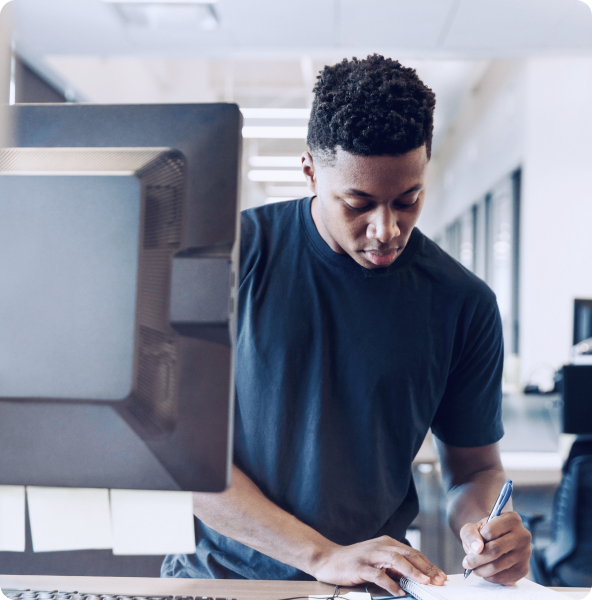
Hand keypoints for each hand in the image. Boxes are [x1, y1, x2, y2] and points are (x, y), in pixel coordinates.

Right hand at [312, 535, 446, 597]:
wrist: (328, 558)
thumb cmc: (354, 561)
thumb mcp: (377, 560)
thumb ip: (394, 566)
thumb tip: (414, 577)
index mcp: (386, 543)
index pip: (412, 552)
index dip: (428, 564)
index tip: (440, 576)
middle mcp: (380, 546)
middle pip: (408, 554)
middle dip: (425, 567)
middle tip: (438, 580)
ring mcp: (370, 555)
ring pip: (395, 560)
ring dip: (412, 571)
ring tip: (424, 582)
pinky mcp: (360, 566)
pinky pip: (378, 574)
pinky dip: (390, 583)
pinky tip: (398, 591)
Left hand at [460, 512, 530, 584]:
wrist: (495, 540)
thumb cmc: (483, 532)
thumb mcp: (472, 527)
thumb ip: (470, 534)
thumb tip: (477, 549)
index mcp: (512, 519)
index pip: (489, 532)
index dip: (477, 539)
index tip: (473, 543)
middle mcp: (523, 535)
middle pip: (494, 550)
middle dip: (476, 559)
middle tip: (466, 563)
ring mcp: (526, 553)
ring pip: (498, 566)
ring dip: (481, 570)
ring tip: (473, 568)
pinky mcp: (524, 569)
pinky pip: (504, 578)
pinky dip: (490, 577)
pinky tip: (485, 572)